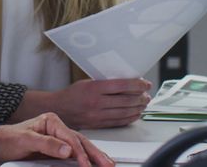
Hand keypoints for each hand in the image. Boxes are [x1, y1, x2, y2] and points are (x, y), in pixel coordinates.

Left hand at [0, 112, 113, 166]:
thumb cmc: (9, 139)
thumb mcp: (26, 140)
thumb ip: (47, 144)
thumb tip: (67, 149)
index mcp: (51, 121)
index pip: (70, 137)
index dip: (79, 152)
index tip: (86, 164)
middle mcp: (57, 128)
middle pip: (80, 141)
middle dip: (95, 153)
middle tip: (108, 164)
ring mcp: (58, 139)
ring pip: (81, 147)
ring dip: (95, 156)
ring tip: (107, 164)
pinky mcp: (57, 150)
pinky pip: (74, 154)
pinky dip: (86, 159)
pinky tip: (94, 164)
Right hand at [17, 78, 150, 128]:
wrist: (59, 108)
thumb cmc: (73, 93)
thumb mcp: (87, 81)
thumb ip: (105, 82)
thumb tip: (126, 82)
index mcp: (94, 88)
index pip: (121, 86)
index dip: (136, 85)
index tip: (145, 83)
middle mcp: (96, 102)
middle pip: (126, 100)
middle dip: (140, 97)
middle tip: (147, 94)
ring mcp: (98, 115)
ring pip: (124, 112)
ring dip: (138, 108)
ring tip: (144, 103)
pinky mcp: (99, 124)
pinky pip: (119, 122)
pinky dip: (130, 118)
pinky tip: (135, 113)